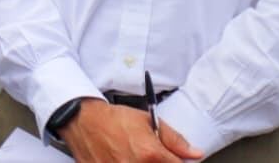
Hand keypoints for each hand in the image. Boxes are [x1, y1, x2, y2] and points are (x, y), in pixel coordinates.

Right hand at [60, 98, 201, 162]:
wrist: (84, 121)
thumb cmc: (114, 119)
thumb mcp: (148, 122)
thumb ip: (174, 140)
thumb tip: (195, 153)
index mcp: (150, 154)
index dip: (178, 162)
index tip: (171, 158)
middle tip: (152, 156)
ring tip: (136, 156)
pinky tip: (124, 159)